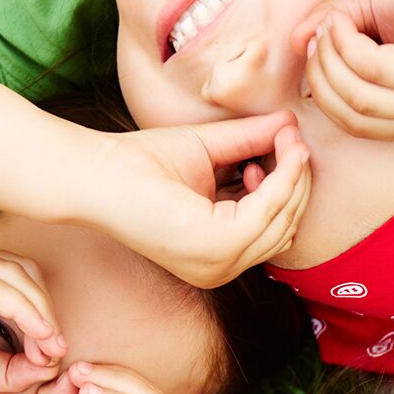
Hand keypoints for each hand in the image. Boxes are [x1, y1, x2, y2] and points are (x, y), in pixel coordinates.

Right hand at [0, 243, 64, 393]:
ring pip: (13, 274)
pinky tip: (36, 338)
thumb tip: (49, 368)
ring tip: (51, 346)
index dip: (43, 312)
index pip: (18, 278)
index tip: (53, 352)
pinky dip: (22, 311)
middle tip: (56, 349)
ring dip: (41, 312)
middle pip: (23, 271)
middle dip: (47, 310)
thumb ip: (5, 367)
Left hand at [88, 114, 311, 287]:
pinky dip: (282, 178)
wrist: (97, 171)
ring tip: (286, 141)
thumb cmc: (140, 163)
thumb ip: (250, 142)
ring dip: (292, 176)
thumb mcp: (211, 150)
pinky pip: (269, 211)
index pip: (273, 227)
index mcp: (215, 254)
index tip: (289, 145)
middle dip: (297, 181)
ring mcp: (218, 264)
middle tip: (293, 140)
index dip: (289, 186)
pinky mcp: (215, 247)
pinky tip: (280, 151)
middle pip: (286, 227)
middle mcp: (219, 268)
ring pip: (283, 220)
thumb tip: (291, 125)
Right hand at [290, 0, 393, 139]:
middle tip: (319, 34)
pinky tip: (345, 18)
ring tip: (332, 22)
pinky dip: (348, 44)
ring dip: (332, 57)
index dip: (327, 92)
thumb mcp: (366, 17)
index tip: (315, 48)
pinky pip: (372, 71)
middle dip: (324, 77)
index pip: (361, 126)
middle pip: (356, 119)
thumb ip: (332, 34)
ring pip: (360, 98)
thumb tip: (295, 45)